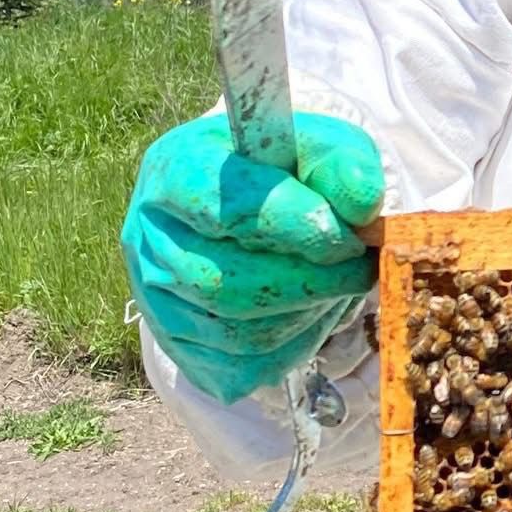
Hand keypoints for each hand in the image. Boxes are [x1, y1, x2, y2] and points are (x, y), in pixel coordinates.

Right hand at [122, 111, 385, 402]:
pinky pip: (239, 366)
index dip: (299, 228)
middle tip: (357, 271)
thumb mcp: (317, 146)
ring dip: (306, 315)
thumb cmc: (282, 170)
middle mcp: (148, 237)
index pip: (229, 209)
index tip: (349, 238)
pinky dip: (290, 346)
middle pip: (227, 282)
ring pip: (236, 332)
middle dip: (310, 283)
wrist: (246, 204)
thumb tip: (363, 204)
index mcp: (176, 173)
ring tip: (336, 286)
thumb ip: (342, 163)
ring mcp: (153, 296)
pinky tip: (310, 311)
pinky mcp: (176, 342)